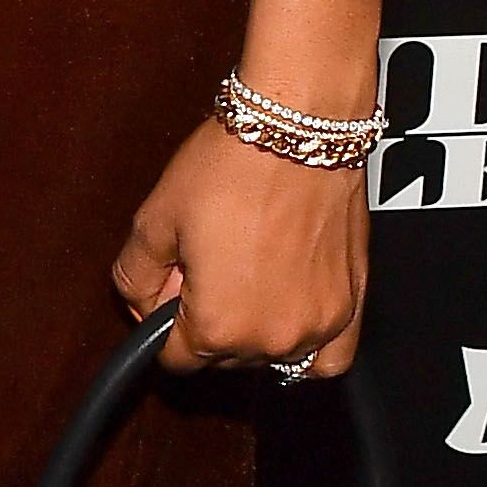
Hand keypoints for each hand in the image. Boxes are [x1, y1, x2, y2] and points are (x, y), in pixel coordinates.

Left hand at [113, 113, 367, 378]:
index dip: (165, 319)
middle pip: (224, 358)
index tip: (174, 285)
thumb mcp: (154, 219)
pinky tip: (289, 313)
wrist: (297, 127)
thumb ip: (134, 278)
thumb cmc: (233, 165)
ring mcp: (319, 325)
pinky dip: (307, 348)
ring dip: (255, 328)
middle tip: (212, 263)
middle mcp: (271, 338)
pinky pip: (330, 358)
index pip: (175, 358)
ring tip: (251, 271)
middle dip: (210, 319)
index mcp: (218, 326)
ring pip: (271, 355)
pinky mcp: (352, 305)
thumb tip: (142, 306)